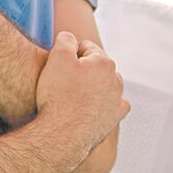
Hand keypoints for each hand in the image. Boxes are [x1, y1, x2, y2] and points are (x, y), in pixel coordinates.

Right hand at [36, 32, 129, 172]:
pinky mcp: (114, 118)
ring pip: (103, 84)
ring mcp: (116, 100)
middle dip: (81, 69)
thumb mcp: (56, 57)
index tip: (57, 67)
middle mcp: (115, 80)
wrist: (62, 134)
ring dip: (90, 85)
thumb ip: (65, 39)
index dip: (67, 54)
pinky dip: (104, 103)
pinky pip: (113, 105)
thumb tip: (70, 38)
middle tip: (61, 81)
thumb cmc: (58, 95)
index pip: (84, 47)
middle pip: (95, 65)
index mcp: (104, 62)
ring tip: (70, 95)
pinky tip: (91, 106)